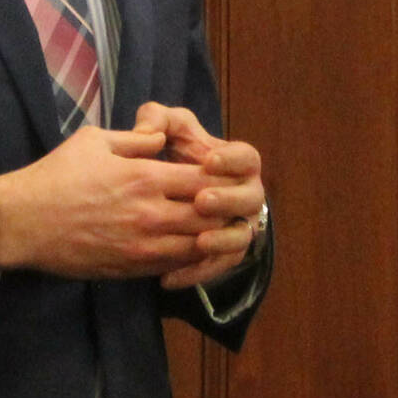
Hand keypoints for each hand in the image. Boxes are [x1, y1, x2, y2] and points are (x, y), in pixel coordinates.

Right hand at [0, 125, 225, 278]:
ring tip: (214, 227)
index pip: (206, 179)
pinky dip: (189, 258)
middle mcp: (152, 214)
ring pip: (198, 246)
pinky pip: (175, 266)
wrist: (22, 223)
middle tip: (227, 204)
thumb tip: (162, 138)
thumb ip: (136, 139)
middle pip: (211, 216)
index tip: (224, 175)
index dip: (222, 178)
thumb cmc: (56, 175)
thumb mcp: (94, 140)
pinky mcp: (132, 269)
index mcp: (146, 177)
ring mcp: (143, 246)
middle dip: (223, 210)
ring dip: (210, 237)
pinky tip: (188, 247)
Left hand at [132, 102, 265, 289]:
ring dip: (223, 240)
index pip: (247, 158)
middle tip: (202, 201)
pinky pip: (218, 266)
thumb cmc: (168, 154)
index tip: (209, 161)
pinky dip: (197, 272)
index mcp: (237, 162)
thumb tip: (147, 133)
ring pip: (240, 237)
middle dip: (228, 200)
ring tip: (200, 242)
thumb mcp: (161, 129)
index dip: (232, 160)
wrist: (158, 193)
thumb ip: (155, 120)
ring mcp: (237, 226)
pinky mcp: (222, 254)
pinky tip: (170, 277)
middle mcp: (245, 195)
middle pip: (250, 199)